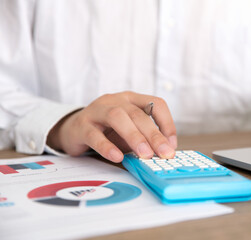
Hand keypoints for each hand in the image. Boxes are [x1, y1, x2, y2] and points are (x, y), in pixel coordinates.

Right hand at [46, 91, 176, 161]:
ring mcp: (97, 111)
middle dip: (154, 134)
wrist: (73, 129)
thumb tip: (165, 151)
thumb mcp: (129, 131)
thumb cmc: (107, 131)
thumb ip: (145, 138)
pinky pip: (94, 134)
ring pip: (117, 117)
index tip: (172, 144)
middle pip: (137, 113)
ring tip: (145, 155)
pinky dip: (107, 147)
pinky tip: (117, 157)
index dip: (167, 123)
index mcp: (132, 99)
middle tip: (164, 153)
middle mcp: (116, 100)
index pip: (156, 104)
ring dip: (134, 137)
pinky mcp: (81, 126)